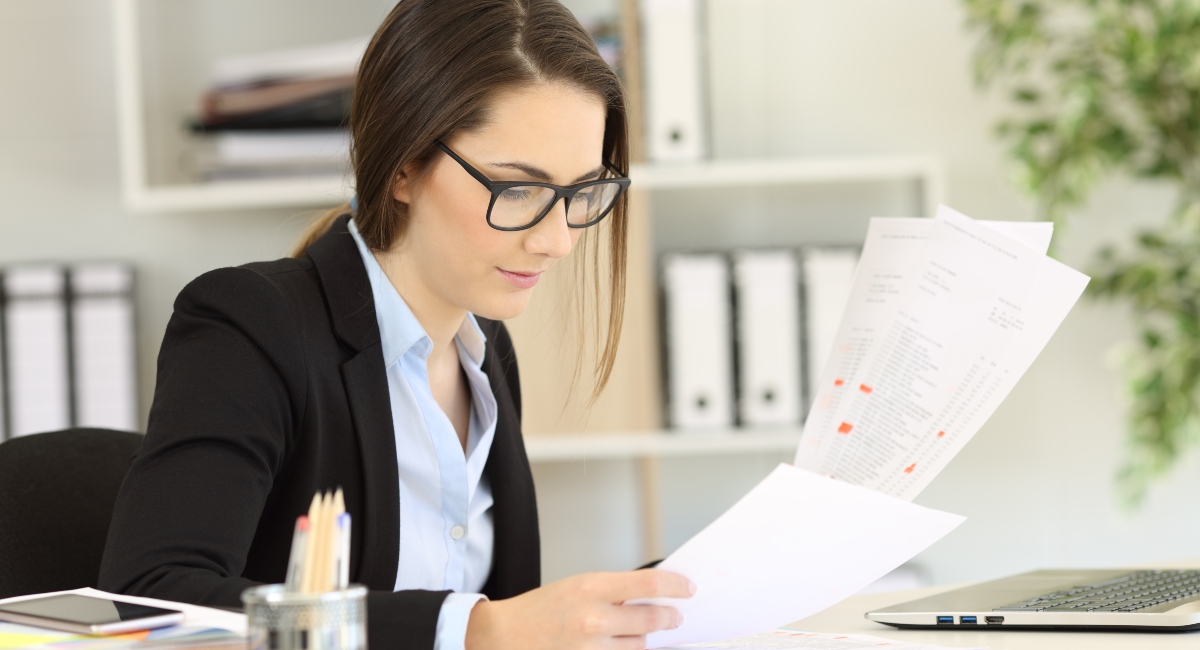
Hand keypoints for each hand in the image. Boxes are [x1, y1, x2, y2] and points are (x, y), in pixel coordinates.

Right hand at [465, 569, 694, 649]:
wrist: (503, 636)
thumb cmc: (539, 609)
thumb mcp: (576, 587)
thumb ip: (612, 592)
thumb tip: (649, 596)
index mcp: (591, 588)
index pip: (648, 583)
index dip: (675, 585)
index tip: (688, 588)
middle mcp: (594, 619)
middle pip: (651, 619)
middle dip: (667, 617)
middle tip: (674, 616)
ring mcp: (591, 649)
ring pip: (640, 646)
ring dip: (643, 640)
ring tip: (636, 634)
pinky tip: (620, 646)